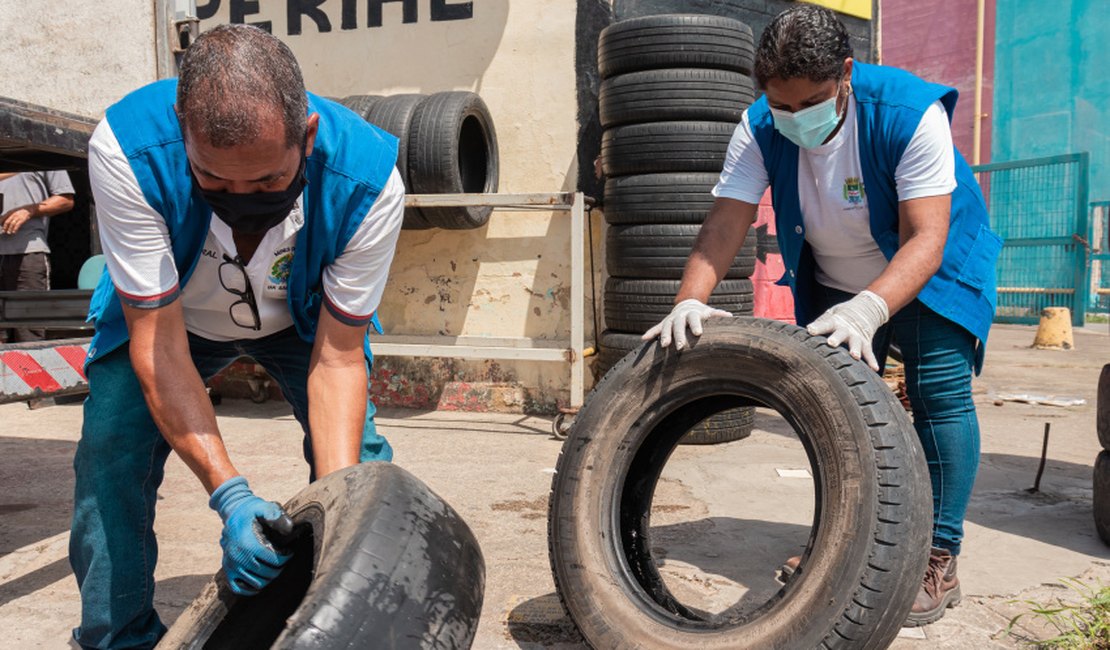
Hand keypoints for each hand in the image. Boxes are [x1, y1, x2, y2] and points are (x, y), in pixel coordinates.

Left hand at [1, 208, 32, 234]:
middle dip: (5, 227)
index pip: (3, 218)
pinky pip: (18, 225)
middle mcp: (13, 215)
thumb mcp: (13, 212)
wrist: (28, 209)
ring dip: (10, 229)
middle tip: (3, 231)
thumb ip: (8, 215)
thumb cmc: (20, 212)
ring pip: (12, 224)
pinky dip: (15, 229)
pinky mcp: (22, 219)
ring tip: (8, 232)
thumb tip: (2, 220)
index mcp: (10, 212)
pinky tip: (14, 232)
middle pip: (7, 221)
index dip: (1, 222)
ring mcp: (18, 217)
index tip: (0, 226)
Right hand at [209, 476, 291, 595]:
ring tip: (273, 568)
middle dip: (279, 568)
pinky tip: (260, 581)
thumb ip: (276, 515)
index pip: (273, 560)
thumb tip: (290, 529)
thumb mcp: (264, 507)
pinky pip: (238, 589)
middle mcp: (238, 557)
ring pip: (256, 583)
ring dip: (268, 578)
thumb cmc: (251, 510)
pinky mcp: (227, 570)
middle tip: (282, 560)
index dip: (285, 558)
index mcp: (248, 544)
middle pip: (266, 574)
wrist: (232, 512)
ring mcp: (231, 566)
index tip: (289, 552)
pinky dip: (250, 589)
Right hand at [642, 298, 731, 349]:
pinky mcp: (664, 324)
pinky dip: (650, 333)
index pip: (694, 319)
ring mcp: (671, 320)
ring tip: (664, 346)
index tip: (698, 332)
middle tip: (680, 347)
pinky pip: (656, 329)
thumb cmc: (701, 313)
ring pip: (666, 327)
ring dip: (665, 336)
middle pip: (679, 325)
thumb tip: (731, 317)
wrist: (687, 304)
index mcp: (693, 314)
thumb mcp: (709, 312)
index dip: (695, 325)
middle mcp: (680, 316)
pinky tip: (643, 339)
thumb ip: (718, 314)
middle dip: (679, 335)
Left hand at [806, 290, 889, 370]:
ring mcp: (857, 336)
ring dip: (855, 350)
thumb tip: (799, 334)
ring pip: (856, 344)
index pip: (825, 324)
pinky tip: (874, 368)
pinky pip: (869, 353)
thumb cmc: (841, 316)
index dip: (817, 327)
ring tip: (855, 356)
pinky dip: (872, 361)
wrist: (865, 308)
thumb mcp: (830, 315)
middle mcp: (846, 330)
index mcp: (835, 322)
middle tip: (831, 343)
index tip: (810, 330)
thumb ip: (819, 325)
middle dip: (836, 339)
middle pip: (840, 334)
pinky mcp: (866, 343)